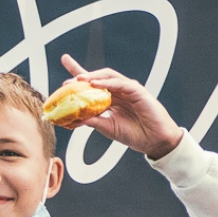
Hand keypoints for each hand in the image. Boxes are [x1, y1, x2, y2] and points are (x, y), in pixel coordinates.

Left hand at [58, 53, 185, 158]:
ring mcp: (128, 89)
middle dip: (81, 75)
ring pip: (108, 77)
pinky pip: (121, 83)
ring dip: (92, 77)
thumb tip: (74, 118)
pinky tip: (95, 84)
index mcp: (110, 100)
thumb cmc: (134, 134)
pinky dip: (108, 82)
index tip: (62, 81)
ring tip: (78, 80)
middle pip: (97, 78)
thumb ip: (93, 121)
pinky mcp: (138, 91)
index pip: (91, 87)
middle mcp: (118, 92)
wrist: (155, 141)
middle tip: (67, 82)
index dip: (78, 81)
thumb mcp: (108, 128)